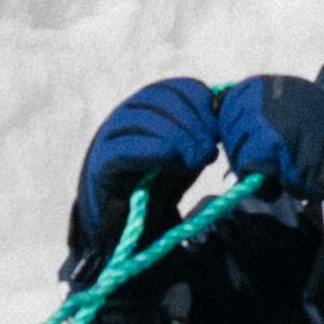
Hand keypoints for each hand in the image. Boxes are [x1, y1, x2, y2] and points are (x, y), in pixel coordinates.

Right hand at [64, 78, 218, 284]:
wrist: (128, 234)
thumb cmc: (160, 191)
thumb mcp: (187, 156)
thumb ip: (200, 133)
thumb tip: (222, 109)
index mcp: (146, 110)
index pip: (174, 88)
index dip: (199, 102)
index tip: (216, 127)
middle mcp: (125, 118)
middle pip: (160, 100)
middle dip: (192, 121)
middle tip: (208, 150)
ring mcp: (109, 140)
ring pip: (143, 119)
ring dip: (177, 136)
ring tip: (195, 160)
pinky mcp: (101, 166)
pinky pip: (124, 149)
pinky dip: (153, 150)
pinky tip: (173, 162)